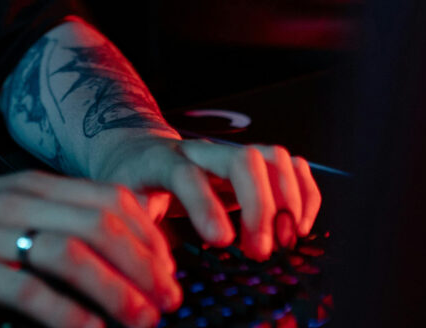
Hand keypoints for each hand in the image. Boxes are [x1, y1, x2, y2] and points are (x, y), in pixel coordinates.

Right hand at [0, 170, 183, 327]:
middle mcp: (16, 201)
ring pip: (75, 255)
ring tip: (139, 323)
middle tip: (167, 304)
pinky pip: (29, 293)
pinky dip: (67, 317)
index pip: (110, 198)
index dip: (150, 237)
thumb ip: (45, 216)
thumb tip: (102, 244)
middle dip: (146, 266)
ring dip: (117, 293)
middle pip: (104, 223)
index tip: (169, 273)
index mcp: (29, 185)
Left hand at [90, 133, 322, 261]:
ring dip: (289, 200)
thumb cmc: (132, 181)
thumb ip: (136, 234)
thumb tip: (160, 275)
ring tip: (286, 239)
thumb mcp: (121, 205)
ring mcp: (230, 154)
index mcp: (162, 161)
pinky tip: (300, 226)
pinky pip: (291, 165)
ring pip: (273, 157)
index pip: (188, 175)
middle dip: (261, 207)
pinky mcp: (252, 163)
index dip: (207, 207)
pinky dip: (304, 194)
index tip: (223, 242)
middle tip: (261, 250)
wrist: (137, 149)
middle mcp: (202, 152)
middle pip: (243, 159)